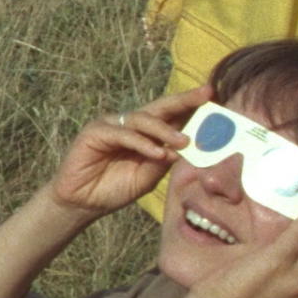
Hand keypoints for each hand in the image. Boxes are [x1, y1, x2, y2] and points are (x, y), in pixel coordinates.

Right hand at [48, 86, 206, 214]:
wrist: (83, 203)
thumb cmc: (115, 189)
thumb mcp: (149, 175)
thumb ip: (164, 159)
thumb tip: (187, 145)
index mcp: (143, 132)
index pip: (170, 115)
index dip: (190, 106)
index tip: (214, 97)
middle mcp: (127, 123)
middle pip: (159, 107)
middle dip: (183, 100)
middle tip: (206, 94)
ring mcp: (110, 124)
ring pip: (142, 119)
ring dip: (165, 130)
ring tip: (184, 142)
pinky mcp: (94, 132)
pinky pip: (123, 134)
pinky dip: (142, 143)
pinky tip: (157, 153)